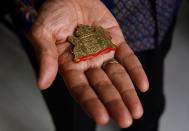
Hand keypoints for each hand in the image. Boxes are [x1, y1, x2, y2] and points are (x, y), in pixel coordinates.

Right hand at [30, 0, 148, 127]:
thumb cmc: (54, 13)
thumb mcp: (43, 32)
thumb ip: (45, 56)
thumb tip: (42, 83)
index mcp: (69, 65)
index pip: (81, 89)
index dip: (91, 103)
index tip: (102, 117)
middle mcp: (88, 63)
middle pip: (103, 87)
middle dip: (114, 103)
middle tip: (125, 121)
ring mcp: (103, 53)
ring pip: (117, 76)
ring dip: (128, 93)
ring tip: (136, 111)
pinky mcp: (115, 41)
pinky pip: (127, 57)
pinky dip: (136, 70)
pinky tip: (143, 85)